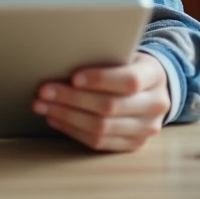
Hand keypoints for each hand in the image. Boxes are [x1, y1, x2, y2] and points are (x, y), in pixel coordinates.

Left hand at [33, 51, 169, 152]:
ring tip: (43, 106)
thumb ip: (105, 58)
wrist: (153, 88)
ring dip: (66, 117)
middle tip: (44, 92)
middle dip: (72, 99)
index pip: (129, 81)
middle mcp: (155, 105)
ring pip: (101, 128)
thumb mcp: (126, 54)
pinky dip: (73, 130)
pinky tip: (56, 118)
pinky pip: (99, 143)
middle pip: (109, 107)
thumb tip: (64, 61)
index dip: (100, 80)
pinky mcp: (134, 145)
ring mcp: (146, 129)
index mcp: (155, 76)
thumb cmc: (130, 65)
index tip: (73, 77)